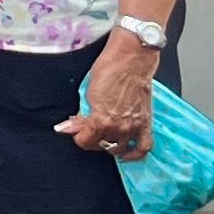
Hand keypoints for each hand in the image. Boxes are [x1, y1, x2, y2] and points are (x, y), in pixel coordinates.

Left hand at [55, 30, 162, 158]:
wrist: (132, 59)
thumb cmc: (109, 69)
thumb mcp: (87, 92)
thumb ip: (80, 114)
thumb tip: (68, 127)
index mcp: (101, 120)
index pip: (85, 141)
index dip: (77, 136)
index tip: (76, 130)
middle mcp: (119, 127)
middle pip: (100, 146)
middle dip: (91, 139)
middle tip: (88, 129)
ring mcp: (134, 127)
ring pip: (118, 149)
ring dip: (109, 145)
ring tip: (103, 136)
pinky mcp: (146, 123)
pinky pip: (144, 147)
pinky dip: (135, 153)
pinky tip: (127, 152)